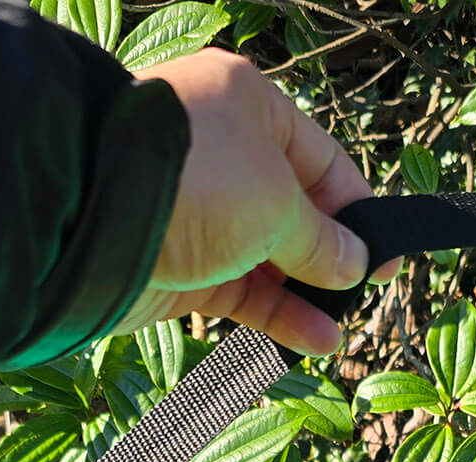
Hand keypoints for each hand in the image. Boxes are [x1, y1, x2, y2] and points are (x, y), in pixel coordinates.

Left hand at [114, 50, 398, 355]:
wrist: (89, 217)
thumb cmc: (193, 180)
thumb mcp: (277, 204)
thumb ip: (321, 240)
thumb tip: (356, 265)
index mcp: (247, 108)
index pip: (319, 159)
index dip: (356, 209)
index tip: (387, 253)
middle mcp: (221, 155)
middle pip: (292, 211)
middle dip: (330, 255)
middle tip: (366, 294)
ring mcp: (197, 214)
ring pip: (266, 258)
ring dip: (307, 294)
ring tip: (340, 327)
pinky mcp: (177, 266)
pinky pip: (240, 291)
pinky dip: (276, 314)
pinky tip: (313, 338)